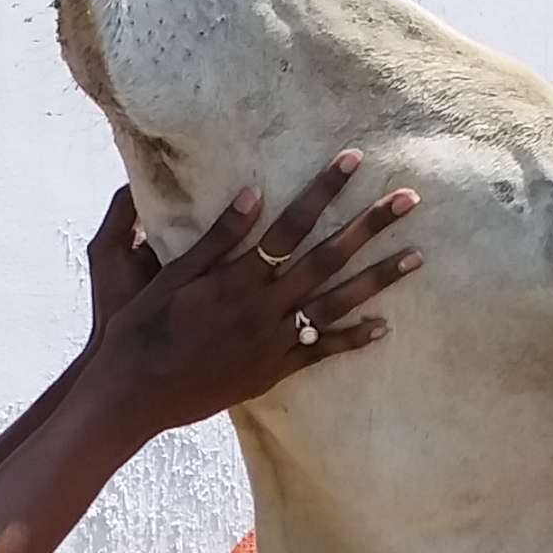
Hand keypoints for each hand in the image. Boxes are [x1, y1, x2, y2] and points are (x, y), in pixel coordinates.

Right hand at [78, 154, 419, 437]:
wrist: (134, 393)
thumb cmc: (139, 326)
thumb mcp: (170, 274)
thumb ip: (216, 237)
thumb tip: (254, 194)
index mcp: (237, 278)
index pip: (291, 224)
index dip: (323, 189)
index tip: (354, 160)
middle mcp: (263, 309)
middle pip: (327, 259)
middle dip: (369, 226)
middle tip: (409, 199)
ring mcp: (272, 342)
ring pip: (335, 305)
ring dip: (379, 280)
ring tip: (417, 256)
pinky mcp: (272, 370)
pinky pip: (320, 352)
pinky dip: (352, 338)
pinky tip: (383, 326)